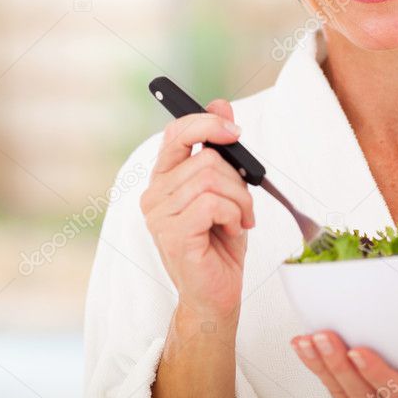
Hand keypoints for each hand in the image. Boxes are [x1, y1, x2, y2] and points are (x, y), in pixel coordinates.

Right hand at [140, 99, 254, 321]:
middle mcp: (154, 194)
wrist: (216, 294)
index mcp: (164, 179)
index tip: (234, 129)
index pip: (176, 133)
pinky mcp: (171, 234)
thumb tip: (221, 103)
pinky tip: (229, 232)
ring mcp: (158, 215)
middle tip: (243, 206)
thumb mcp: (227, 189)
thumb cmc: (220, 243)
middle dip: (238, 180)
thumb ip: (220, 149)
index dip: (206, 122)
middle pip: (206, 157)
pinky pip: (212, 204)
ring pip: (213, 179)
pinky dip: (233, 216)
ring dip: (240, 201)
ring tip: (237, 221)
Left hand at [291, 316, 397, 397]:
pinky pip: (335, 385)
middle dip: (338, 367)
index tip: (358, 351)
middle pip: (360, 394)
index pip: (396, 391)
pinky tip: (303, 344)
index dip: (375, 373)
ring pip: (342, 392)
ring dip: (320, 366)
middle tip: (323, 337)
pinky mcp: (358, 391)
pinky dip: (316, 366)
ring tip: (305, 340)